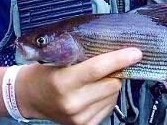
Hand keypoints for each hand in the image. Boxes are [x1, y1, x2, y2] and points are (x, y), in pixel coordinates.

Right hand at [16, 48, 141, 124]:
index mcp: (63, 82)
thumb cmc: (45, 72)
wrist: (30, 96)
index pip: (98, 68)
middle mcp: (72, 103)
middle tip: (106, 64)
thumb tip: (115, 49)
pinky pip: (110, 106)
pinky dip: (106, 97)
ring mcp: (79, 117)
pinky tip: (93, 92)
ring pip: (114, 95)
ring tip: (93, 80)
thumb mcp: (58, 58)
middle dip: (115, 71)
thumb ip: (85, 56)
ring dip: (110, 85)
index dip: (119, 59)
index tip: (135, 53)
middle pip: (112, 83)